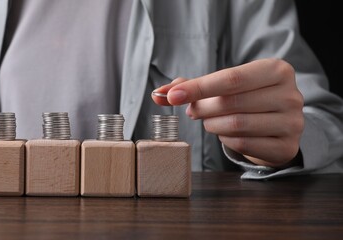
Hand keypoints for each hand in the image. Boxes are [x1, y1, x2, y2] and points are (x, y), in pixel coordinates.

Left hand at [152, 58, 303, 167]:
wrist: (277, 125)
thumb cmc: (246, 99)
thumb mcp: (225, 86)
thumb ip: (192, 86)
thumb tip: (158, 94)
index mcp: (276, 70)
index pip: (231, 78)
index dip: (198, 87)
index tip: (171, 96)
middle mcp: (290, 94)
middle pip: (231, 102)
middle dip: (203, 108)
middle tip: (193, 111)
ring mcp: (292, 122)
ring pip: (236, 125)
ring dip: (212, 124)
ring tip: (209, 121)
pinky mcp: (286, 146)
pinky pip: (243, 144)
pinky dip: (225, 139)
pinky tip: (225, 133)